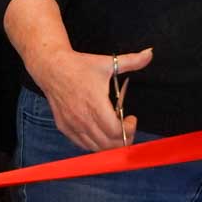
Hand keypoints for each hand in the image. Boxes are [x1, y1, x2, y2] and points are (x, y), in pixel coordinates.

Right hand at [25, 47, 151, 151]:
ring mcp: (72, 125)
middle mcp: (83, 118)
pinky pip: (83, 145)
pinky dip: (94, 143)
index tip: (131, 118)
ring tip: (114, 130)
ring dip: (109, 143)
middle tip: (126, 127)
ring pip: (96, 148)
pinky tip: (99, 131)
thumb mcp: (108, 63)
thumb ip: (132, 61)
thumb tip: (150, 53)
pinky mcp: (64, 127)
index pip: (116, 131)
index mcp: (96, 104)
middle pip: (109, 144)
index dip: (130, 129)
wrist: (51, 67)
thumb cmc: (79, 66)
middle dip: (123, 139)